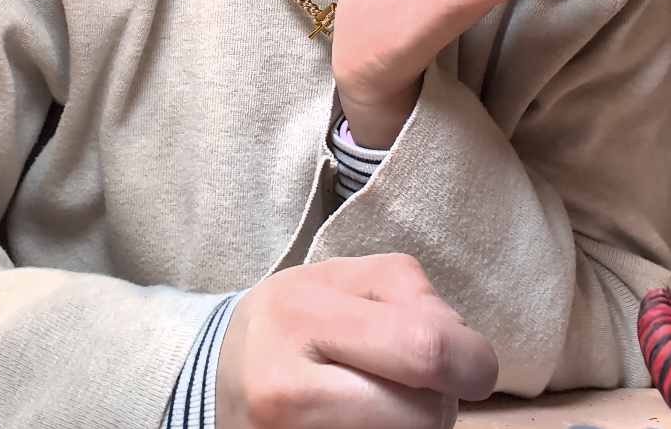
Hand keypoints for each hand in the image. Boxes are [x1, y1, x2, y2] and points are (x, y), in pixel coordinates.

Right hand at [216, 254, 497, 428]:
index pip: (424, 348)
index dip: (471, 358)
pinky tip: (371, 421)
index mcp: (305, 316)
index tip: (469, 358)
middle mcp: (291, 388)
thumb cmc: (292, 317)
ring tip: (392, 401)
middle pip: (425, 414)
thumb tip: (460, 340)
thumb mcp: (338, 277)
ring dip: (420, 424)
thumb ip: (406, 289)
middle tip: (428, 385)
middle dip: (445, 399)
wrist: (218, 374)